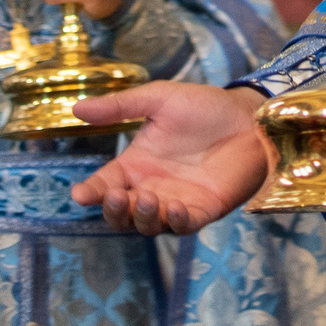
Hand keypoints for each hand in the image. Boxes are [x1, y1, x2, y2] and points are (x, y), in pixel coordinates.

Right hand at [68, 84, 270, 234]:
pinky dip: (173, 221)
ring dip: (140, 217)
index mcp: (137, 163)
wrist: (249, 117)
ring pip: (146, 224)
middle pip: (120, 213)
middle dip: (113, 211)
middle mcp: (151, 187)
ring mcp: (175, 201)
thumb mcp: (159, 99)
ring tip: (145, 197)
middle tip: (116, 196)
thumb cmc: (205, 106)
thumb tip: (76, 108)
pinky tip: (172, 206)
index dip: (90, 192)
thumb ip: (120, 106)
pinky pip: (181, 226)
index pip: (104, 184)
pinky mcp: (202, 211)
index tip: (79, 194)